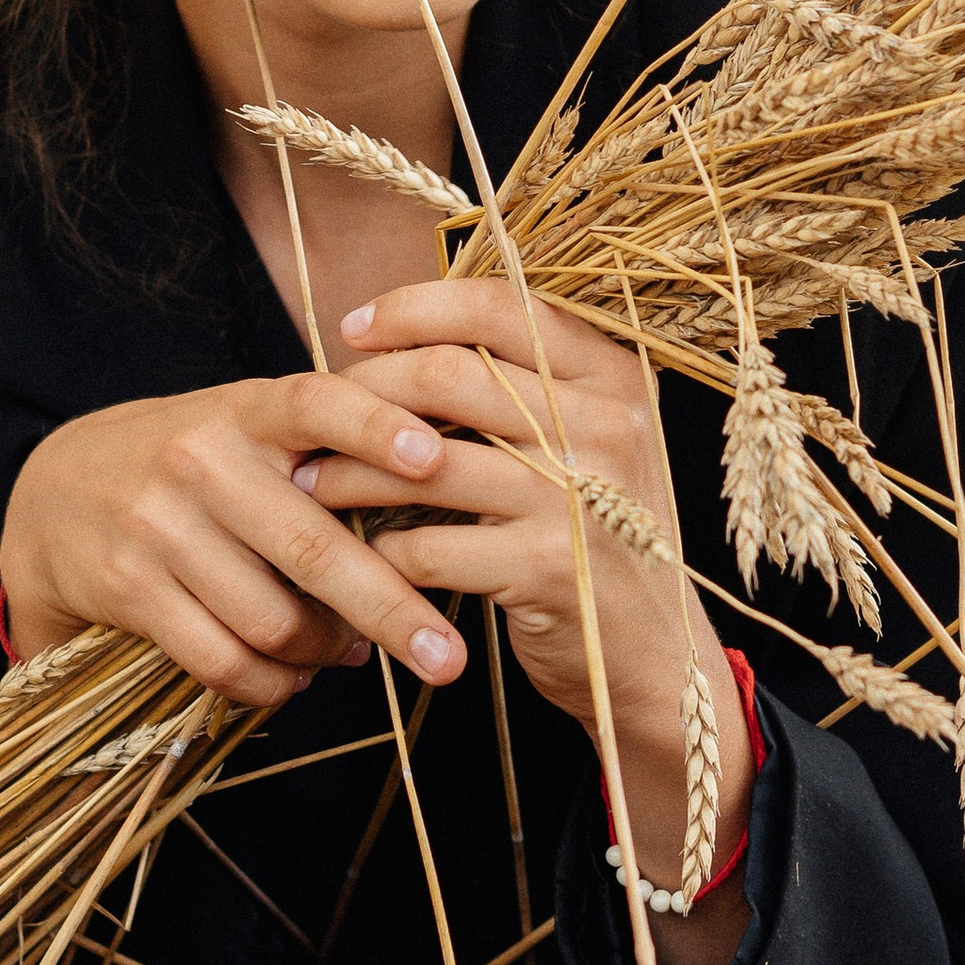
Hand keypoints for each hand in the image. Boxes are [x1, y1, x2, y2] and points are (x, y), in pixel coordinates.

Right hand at [0, 376, 474, 709]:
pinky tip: (294, 678)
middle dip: (391, 610)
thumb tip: (442, 494)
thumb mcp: (247, 425)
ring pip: (272, 620)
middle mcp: (201, 461)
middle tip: (448, 658)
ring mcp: (160, 527)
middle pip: (312, 549)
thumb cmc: (191, 460)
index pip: (317, 403)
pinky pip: (223, 660)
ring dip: (325, 654)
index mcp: (245, 411)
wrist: (56, 491)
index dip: (377, 427)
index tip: (434, 458)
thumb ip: (327, 446)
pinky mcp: (130, 588)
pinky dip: (272, 684)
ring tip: (349, 653)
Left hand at [305, 280, 753, 954]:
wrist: (656, 659)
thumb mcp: (590, 446)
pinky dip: (381, 551)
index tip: (351, 331)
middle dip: (362, 393)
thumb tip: (403, 337)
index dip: (411, 309)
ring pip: (425, 461)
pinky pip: (428, 546)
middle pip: (449, 375)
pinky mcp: (549, 569)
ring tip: (308, 482)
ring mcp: (580, 498)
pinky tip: (363, 557)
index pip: (497, 305)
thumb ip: (523, 388)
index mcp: (613, 376)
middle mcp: (606, 425)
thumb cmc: (599, 538)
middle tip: (311, 420)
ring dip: (349, 473)